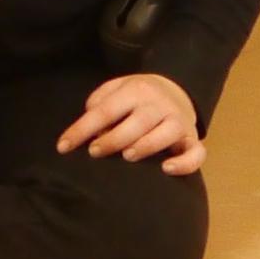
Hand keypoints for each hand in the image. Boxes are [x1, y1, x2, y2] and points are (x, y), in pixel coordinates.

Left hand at [60, 72, 205, 176]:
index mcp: (135, 90)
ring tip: (127, 156)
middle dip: (114, 138)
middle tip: (95, 152)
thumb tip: (88, 118)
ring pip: (166, 132)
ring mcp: (178, 121)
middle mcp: (158, 104)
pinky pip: (196, 153)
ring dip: (146, 145)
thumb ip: (100, 101)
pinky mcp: (192, 139)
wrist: (178, 91)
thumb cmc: (138, 97)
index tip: (63, 147)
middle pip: (137, 121)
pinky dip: (185, 163)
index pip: (104, 110)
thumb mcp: (117, 89)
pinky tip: (166, 169)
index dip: (82, 129)